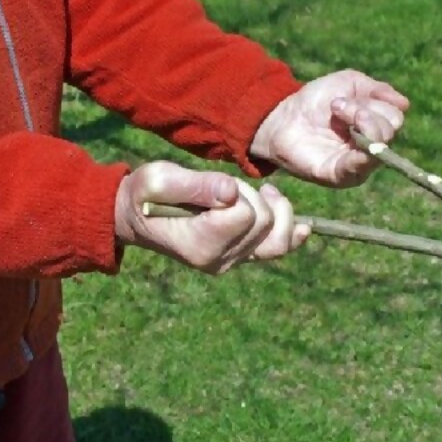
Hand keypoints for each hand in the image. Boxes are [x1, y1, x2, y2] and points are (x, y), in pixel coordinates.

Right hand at [114, 161, 309, 273]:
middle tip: (224, 188)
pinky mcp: (241, 256)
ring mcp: (232, 261)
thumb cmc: (145, 194)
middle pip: (264, 224)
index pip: (245, 215)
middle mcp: (219, 260)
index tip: (214, 186)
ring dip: (275, 212)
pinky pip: (277, 250)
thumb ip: (195, 185)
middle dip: (252, 197)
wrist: (138, 216)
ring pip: (278, 241)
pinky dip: (291, 234)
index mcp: (200, 244)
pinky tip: (302, 227)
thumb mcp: (159, 179)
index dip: (237, 193)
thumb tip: (231, 192)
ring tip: (260, 194)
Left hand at [250, 69, 409, 187]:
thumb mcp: (349, 84)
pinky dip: (361, 152)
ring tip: (336, 112)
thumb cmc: (315, 101)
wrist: (282, 117)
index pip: (394, 117)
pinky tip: (350, 134)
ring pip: (379, 147)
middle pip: (390, 131)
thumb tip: (405, 104)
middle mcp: (369, 147)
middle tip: (338, 107)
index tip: (346, 98)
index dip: (375, 103)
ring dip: (361, 123)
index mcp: (373, 126)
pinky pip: (360, 167)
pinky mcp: (340, 176)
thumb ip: (378, 90)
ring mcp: (356, 164)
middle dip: (367, 112)